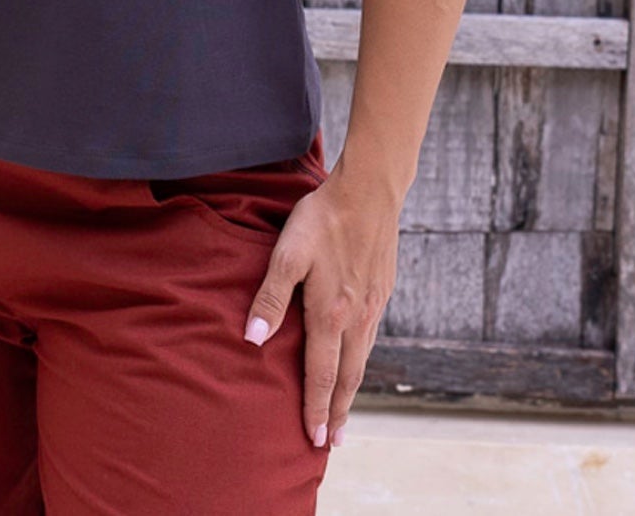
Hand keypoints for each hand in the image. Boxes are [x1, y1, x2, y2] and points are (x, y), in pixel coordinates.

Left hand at [241, 169, 399, 449]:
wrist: (370, 191)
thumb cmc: (322, 219)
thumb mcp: (287, 253)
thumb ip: (270, 297)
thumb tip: (252, 339)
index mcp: (331, 313)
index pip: (321, 374)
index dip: (315, 408)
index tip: (313, 440)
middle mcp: (357, 318)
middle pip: (347, 377)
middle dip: (338, 412)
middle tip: (331, 443)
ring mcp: (374, 305)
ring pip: (362, 360)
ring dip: (352, 391)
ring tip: (344, 413)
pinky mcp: (382, 290)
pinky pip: (371, 338)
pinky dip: (362, 361)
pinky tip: (356, 360)